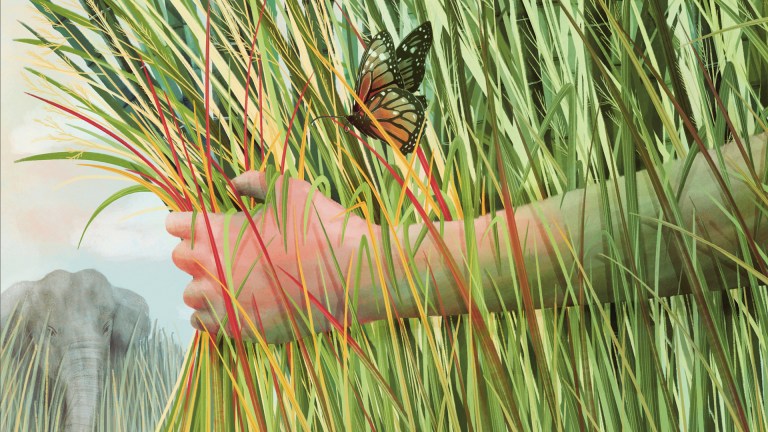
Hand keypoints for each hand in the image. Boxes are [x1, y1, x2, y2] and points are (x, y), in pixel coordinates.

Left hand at [166, 172, 378, 343]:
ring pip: (191, 295)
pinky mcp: (239, 328)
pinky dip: (211, 314)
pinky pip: (205, 324)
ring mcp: (224, 302)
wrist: (349, 274)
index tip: (202, 223)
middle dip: (196, 252)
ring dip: (204, 284)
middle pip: (180, 260)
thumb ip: (254, 183)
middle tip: (222, 250)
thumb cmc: (318, 227)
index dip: (188, 222)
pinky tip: (231, 304)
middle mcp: (211, 269)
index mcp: (217, 233)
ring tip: (228, 280)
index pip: (176, 226)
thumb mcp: (288, 190)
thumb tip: (235, 184)